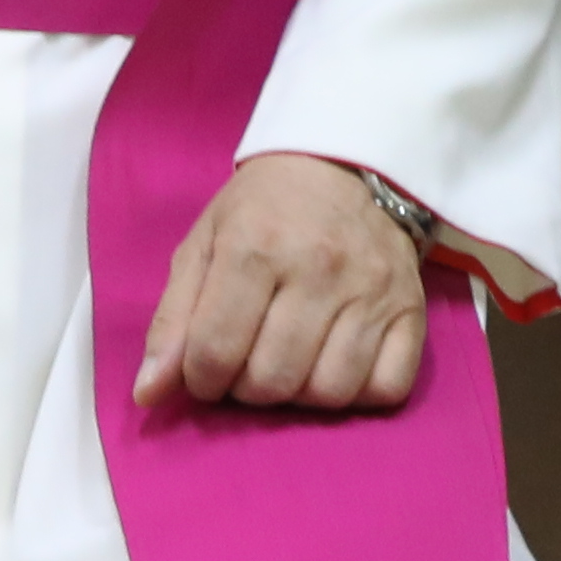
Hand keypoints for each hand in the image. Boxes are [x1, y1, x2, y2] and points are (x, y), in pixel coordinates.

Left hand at [132, 152, 436, 413]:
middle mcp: (319, 268)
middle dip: (246, 388)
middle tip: (247, 361)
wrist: (345, 164)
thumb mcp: (204, 244)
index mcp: (255, 246)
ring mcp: (372, 291)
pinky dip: (356, 395)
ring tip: (288, 363)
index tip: (205, 368)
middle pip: (271, 381)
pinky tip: (334, 365)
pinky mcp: (412, 311)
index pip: (215, 353)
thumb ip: (172, 320)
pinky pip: (386, 390)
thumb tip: (148, 394)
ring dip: (299, 396)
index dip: (200, 380)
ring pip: (328, 394)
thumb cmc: (263, 209)